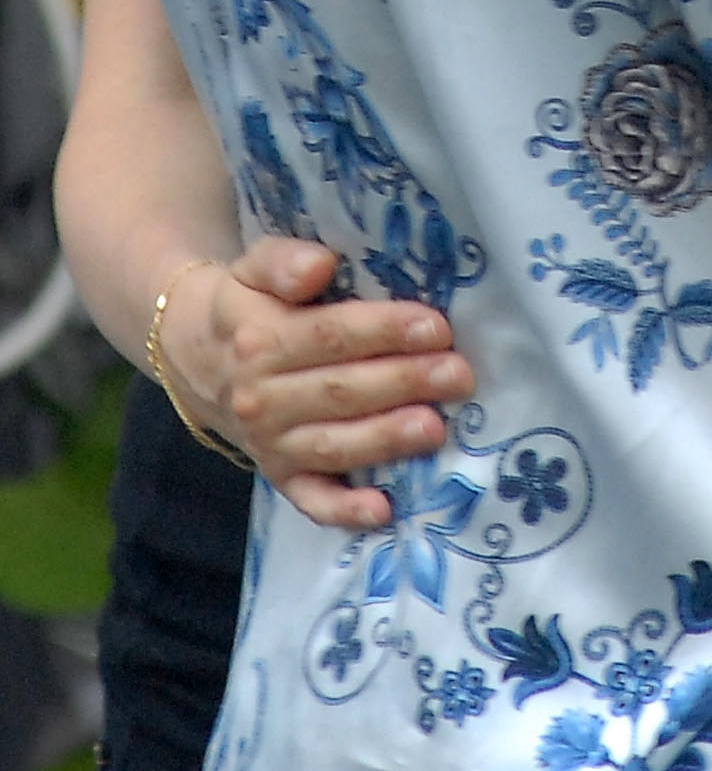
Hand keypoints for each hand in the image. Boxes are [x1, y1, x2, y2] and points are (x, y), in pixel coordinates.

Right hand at [155, 240, 474, 527]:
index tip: (435, 326)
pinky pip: (310, 499)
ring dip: (387, 439)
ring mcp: (268, 443)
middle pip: (340, 391)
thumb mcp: (253, 265)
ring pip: (333, 445)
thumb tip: (319, 265)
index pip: (329, 336)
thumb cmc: (247, 304)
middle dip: (404, 383)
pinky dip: (344, 510)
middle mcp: (260, 398)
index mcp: (258, 340)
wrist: (194, 356)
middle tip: (458, 375)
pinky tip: (383, 510)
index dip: (383, 331)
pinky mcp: (278, 476)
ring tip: (436, 428)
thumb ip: (283, 260)